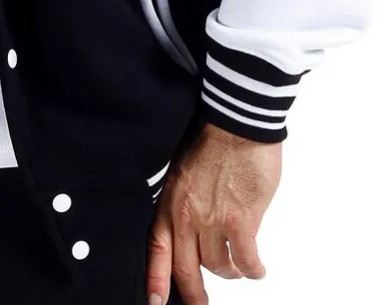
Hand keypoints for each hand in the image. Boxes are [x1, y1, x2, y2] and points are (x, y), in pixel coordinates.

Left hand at [145, 120, 281, 304]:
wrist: (236, 125)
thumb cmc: (212, 141)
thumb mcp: (182, 172)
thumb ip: (184, 203)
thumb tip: (193, 228)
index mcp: (170, 203)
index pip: (157, 250)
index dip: (155, 280)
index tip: (155, 303)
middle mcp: (187, 216)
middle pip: (187, 269)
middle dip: (194, 294)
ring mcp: (214, 220)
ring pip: (219, 266)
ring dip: (229, 273)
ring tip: (237, 270)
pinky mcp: (241, 220)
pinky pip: (246, 259)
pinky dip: (253, 269)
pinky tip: (257, 269)